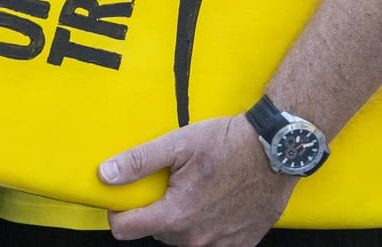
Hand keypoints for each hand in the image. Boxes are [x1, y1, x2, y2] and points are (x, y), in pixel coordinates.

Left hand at [101, 116, 294, 246]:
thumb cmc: (229, 144)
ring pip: (183, 239)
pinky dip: (208, 226)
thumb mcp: (178, 144)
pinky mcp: (241, 244)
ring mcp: (220, 245)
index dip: (118, 212)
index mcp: (176, 215)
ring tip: (196, 189)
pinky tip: (216, 203)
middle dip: (156, 209)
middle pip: (156, 231)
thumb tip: (105, 174)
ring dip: (182, 219)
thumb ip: (139, 162)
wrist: (276, 150)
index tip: (124, 198)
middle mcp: (196, 238)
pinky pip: (212, 243)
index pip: (126, 229)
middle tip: (170, 182)